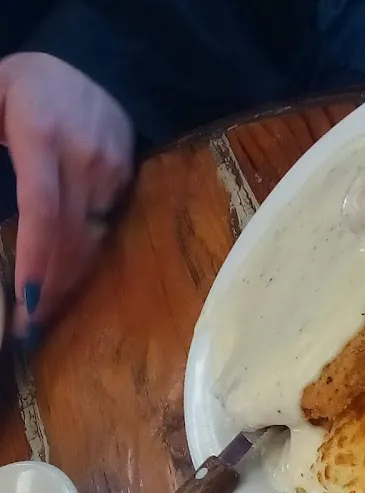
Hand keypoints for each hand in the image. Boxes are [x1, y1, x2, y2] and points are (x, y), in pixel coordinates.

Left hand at [0, 52, 134, 343]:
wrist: (97, 66)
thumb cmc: (30, 86)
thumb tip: (0, 205)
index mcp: (43, 137)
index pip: (43, 209)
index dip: (37, 258)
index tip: (27, 299)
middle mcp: (83, 160)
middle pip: (68, 238)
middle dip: (49, 286)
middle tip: (28, 327)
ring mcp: (110, 175)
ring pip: (88, 242)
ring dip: (66, 281)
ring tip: (44, 313)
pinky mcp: (125, 185)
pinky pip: (101, 233)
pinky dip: (82, 260)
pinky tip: (66, 280)